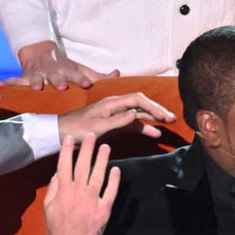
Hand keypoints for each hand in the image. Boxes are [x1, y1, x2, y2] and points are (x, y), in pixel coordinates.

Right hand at [7, 41, 116, 91]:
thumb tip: (118, 74)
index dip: (81, 79)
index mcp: (68, 72)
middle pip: (57, 77)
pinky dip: (9, 83)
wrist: (41, 52)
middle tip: (62, 85)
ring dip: (36, 82)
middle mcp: (54, 73)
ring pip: (37, 79)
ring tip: (35, 87)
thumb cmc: (65, 66)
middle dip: (59, 81)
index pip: (77, 76)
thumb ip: (99, 76)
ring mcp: (39, 74)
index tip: (86, 84)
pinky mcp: (25, 76)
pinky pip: (16, 81)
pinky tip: (2, 86)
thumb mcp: (81, 69)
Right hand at [38, 134, 120, 234]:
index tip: (70, 138)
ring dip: (102, 160)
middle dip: (87, 149)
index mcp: (63, 191)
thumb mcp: (48, 206)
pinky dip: (114, 181)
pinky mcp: (103, 210)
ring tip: (106, 147)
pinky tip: (116, 170)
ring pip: (98, 176)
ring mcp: (91, 201)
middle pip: (82, 166)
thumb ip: (53, 188)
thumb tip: (58, 173)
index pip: (64, 165)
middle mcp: (77, 193)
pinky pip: (111, 192)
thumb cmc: (57, 227)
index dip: (67, 151)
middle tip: (91, 136)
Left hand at [58, 91, 174, 142]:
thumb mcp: (97, 127)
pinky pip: (133, 125)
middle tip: (172, 118)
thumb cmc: (77, 129)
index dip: (152, 107)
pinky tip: (155, 134)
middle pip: (141, 104)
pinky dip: (144, 128)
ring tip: (168, 122)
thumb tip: (136, 114)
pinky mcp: (114, 124)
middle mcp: (115, 105)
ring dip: (154, 118)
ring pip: (139, 113)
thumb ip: (117, 121)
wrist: (62, 134)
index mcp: (112, 103)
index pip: (138, 100)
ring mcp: (115, 114)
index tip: (163, 117)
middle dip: (157, 110)